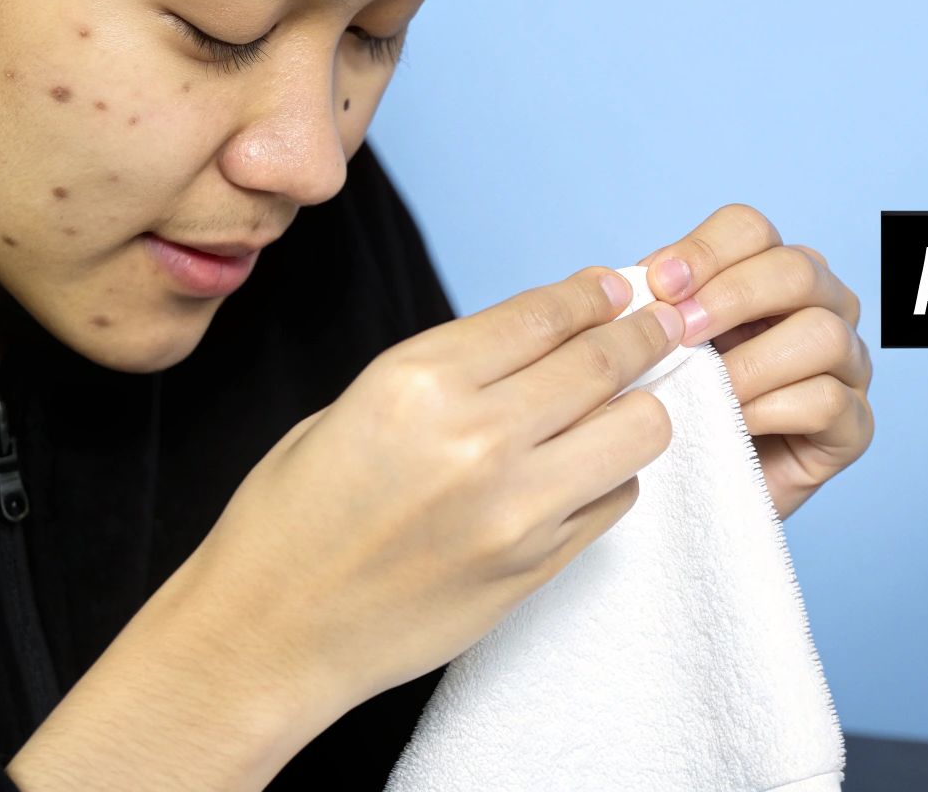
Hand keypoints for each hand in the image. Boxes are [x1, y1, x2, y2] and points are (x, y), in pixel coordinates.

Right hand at [9, 266, 686, 791]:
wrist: (270, 637)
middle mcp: (477, 439)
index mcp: (418, 383)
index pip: (544, 315)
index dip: (593, 295)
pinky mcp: (539, 566)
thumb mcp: (359, 406)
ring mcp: (518, 509)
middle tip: (658, 324)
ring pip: (638, 430)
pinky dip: (611, 476)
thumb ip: (455, 371)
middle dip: (642, 333)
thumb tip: (548, 336)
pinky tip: (581, 472)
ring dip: (637, 408)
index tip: (616, 290)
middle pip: (605, 362)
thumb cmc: (296, 517)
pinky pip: (617, 499)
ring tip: (619, 405)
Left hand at [636, 204, 873, 519]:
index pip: (751, 230)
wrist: (699, 486)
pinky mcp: (855, 425)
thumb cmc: (683, 403)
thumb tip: (638, 282)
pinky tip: (733, 423)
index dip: (704, 252)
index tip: (658, 286)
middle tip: (682, 335)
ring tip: (708, 388)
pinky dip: (773, 409)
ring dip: (753, 360)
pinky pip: (829, 401)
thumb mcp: (661, 343)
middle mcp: (824, 305)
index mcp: (773, 271)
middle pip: (797, 270)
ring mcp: (849, 364)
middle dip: (731, 298)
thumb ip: (656, 305)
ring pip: (824, 333)